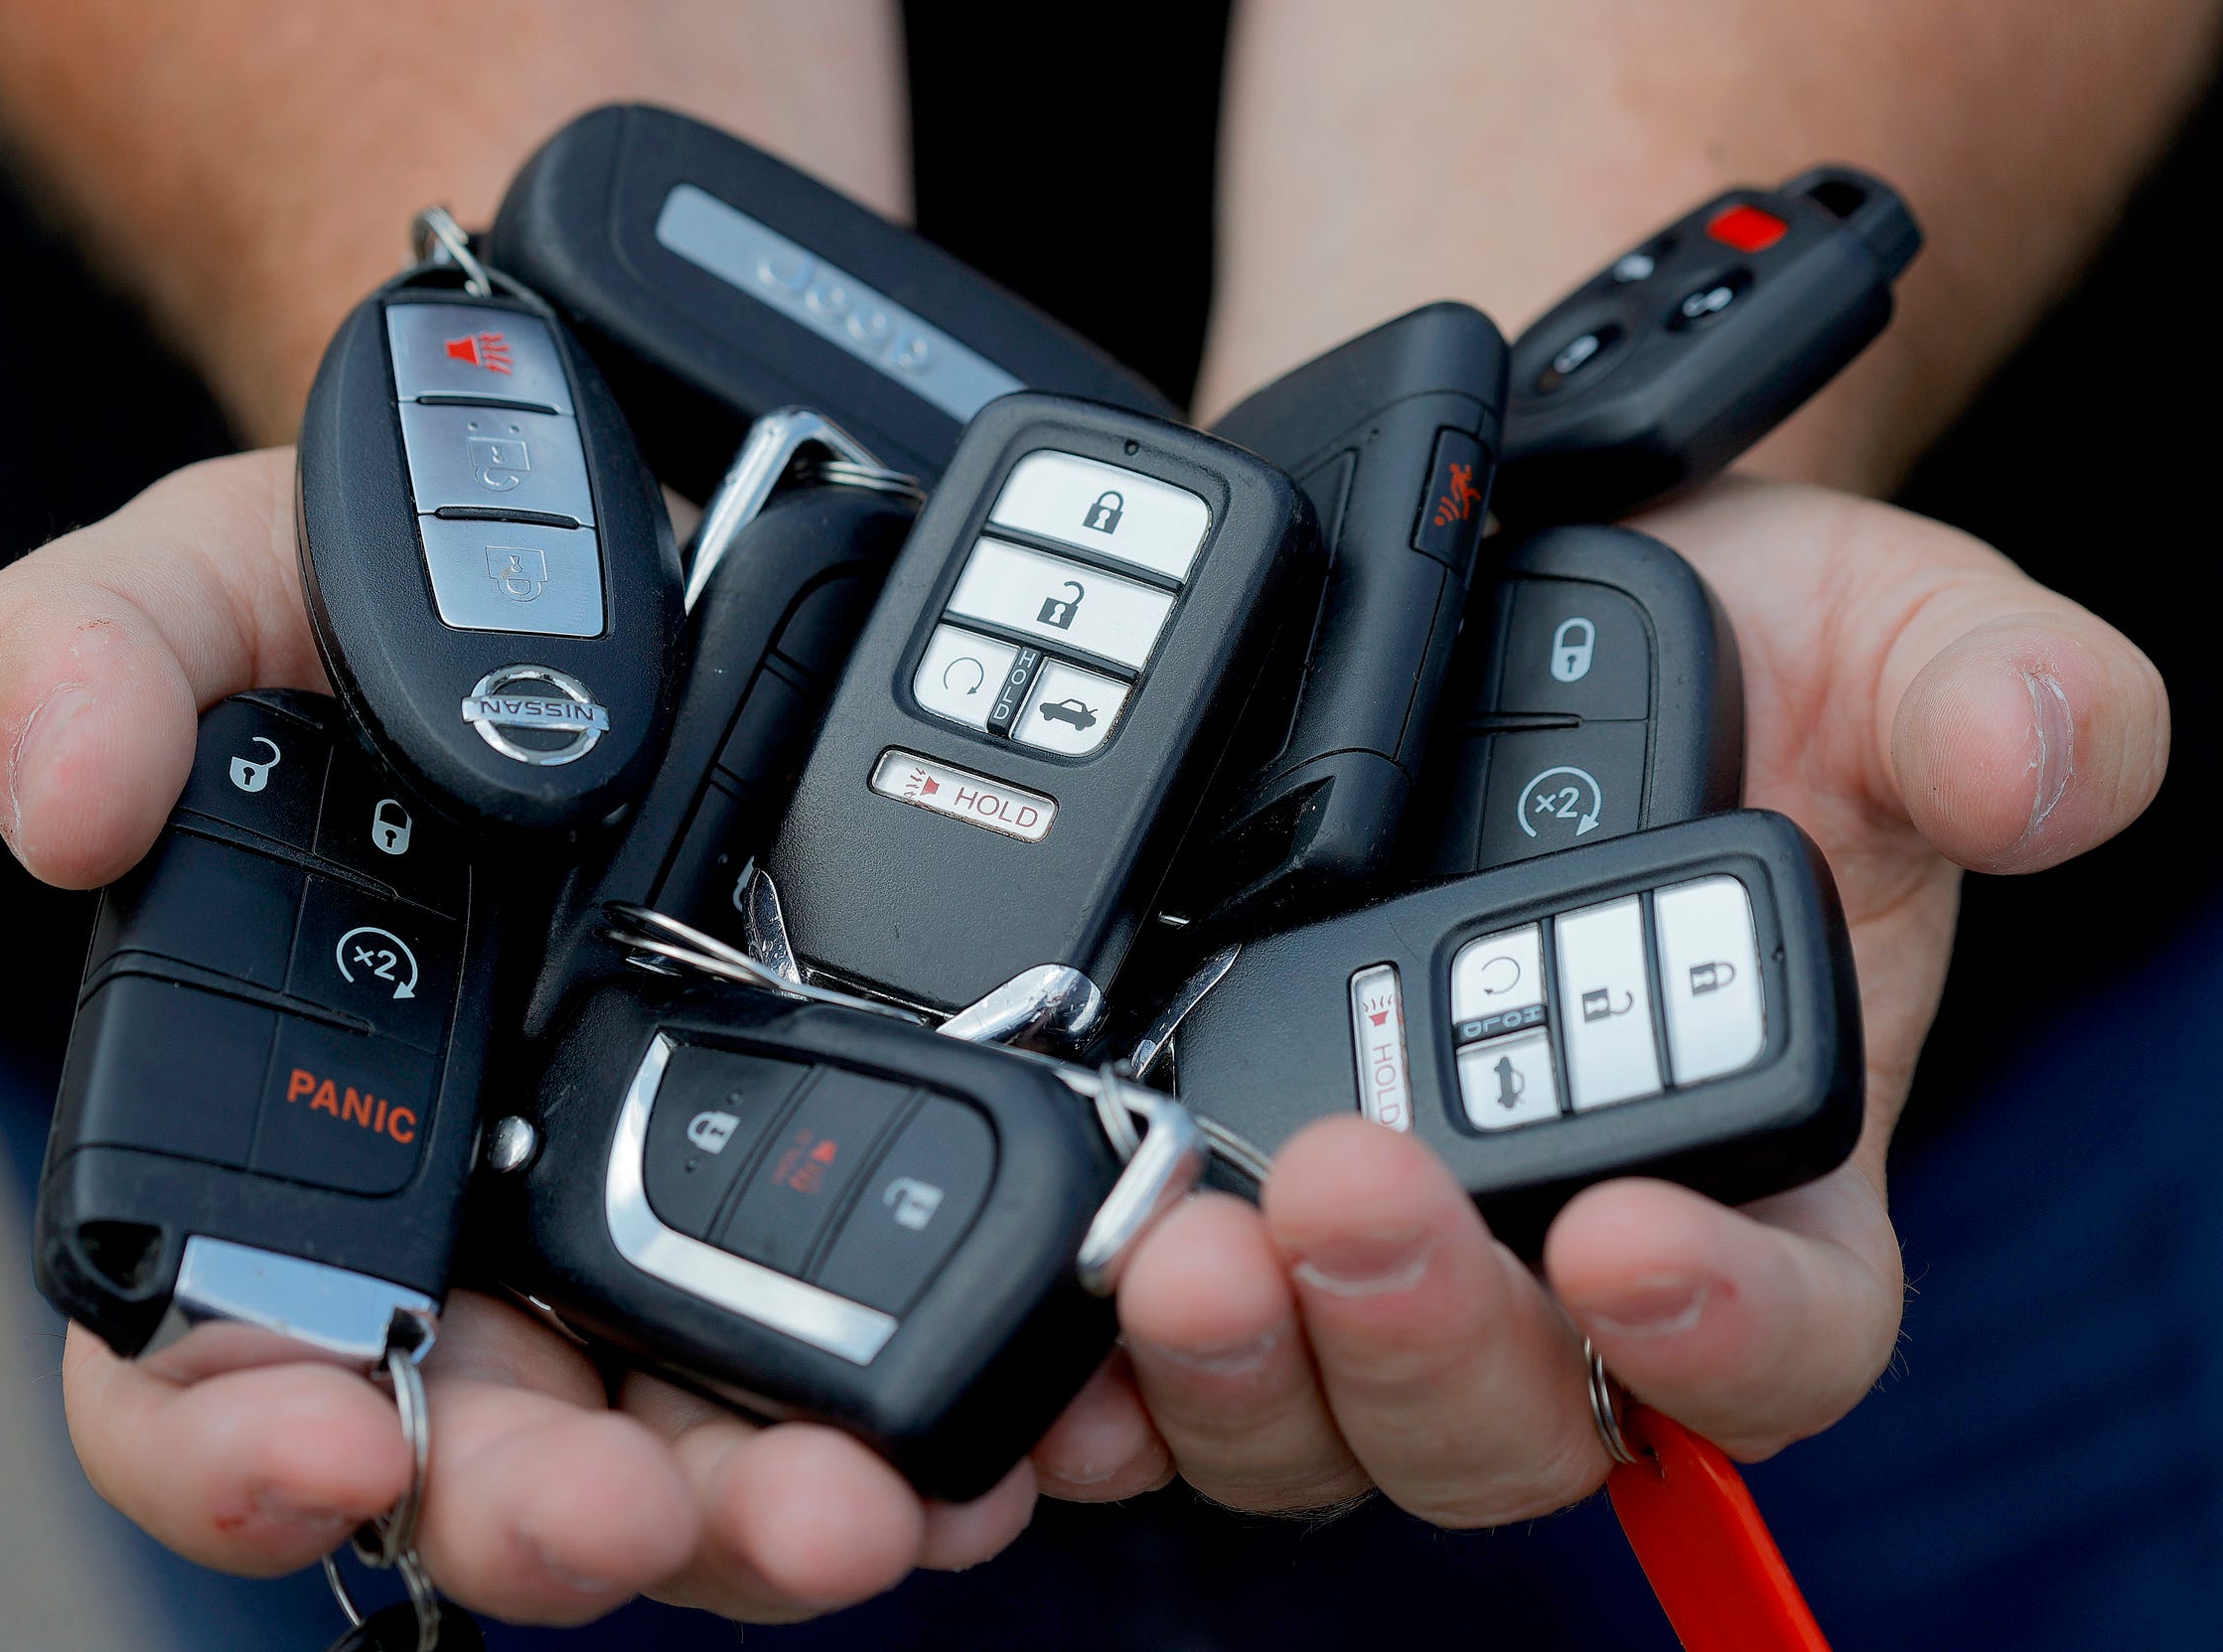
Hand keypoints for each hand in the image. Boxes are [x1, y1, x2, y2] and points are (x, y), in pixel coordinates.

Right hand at [0, 451, 1034, 1624]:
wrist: (651, 575)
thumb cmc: (406, 615)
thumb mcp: (225, 583)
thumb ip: (95, 661)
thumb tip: (65, 805)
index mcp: (277, 1143)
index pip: (207, 1373)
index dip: (237, 1453)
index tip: (332, 1451)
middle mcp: (463, 1234)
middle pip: (480, 1462)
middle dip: (552, 1517)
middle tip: (638, 1510)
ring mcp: (647, 1225)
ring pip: (685, 1449)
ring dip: (759, 1513)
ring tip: (855, 1503)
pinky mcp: (812, 1188)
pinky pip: (858, 1352)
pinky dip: (918, 1415)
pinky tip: (985, 1437)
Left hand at [1030, 477, 2169, 1518]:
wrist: (1504, 590)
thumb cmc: (1721, 648)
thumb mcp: (1886, 627)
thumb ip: (1990, 690)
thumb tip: (2041, 757)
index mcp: (1770, 1161)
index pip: (1788, 1331)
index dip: (1723, 1332)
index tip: (1628, 1236)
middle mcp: (1565, 1238)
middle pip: (1515, 1416)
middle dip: (1425, 1337)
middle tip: (1343, 1184)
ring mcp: (1380, 1240)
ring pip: (1320, 1417)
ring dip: (1247, 1369)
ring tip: (1181, 1244)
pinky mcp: (1220, 1198)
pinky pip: (1162, 1361)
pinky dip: (1108, 1377)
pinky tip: (1054, 1348)